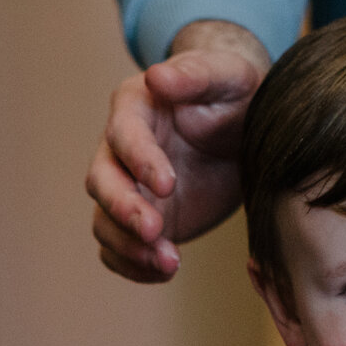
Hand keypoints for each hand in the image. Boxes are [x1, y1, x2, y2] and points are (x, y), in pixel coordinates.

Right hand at [87, 20, 268, 282]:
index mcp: (135, 107)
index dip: (140, 161)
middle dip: (124, 209)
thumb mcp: (228, 75)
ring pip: (105, 221)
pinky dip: (133, 266)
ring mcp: (128, 188)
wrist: (244, 127)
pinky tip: (163, 271)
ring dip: (129, 246)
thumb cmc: (236, 92)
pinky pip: (118, 249)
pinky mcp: (140, 219)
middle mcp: (120, 149)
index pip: (123, 135)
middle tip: (154, 232)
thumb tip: (156, 76)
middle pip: (101, 182)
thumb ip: (194, 74)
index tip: (168, 185)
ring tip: (169, 262)